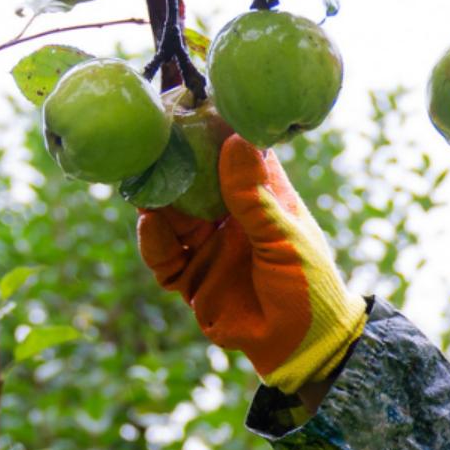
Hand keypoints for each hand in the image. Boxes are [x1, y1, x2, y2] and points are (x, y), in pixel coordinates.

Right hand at [136, 135, 365, 393]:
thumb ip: (254, 197)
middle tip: (146, 137)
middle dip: (169, 162)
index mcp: (261, 201)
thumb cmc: (309, 288)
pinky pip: (162, 258)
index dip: (211, 129)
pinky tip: (150, 224)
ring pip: (169, 216)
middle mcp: (230, 219)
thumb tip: (234, 140)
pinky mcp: (192, 280)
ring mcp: (208, 248)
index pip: (232, 155)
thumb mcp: (285, 239)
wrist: (304, 348)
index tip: (188, 101)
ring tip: (139, 178)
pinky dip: (152, 242)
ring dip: (154, 200)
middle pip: (191, 182)